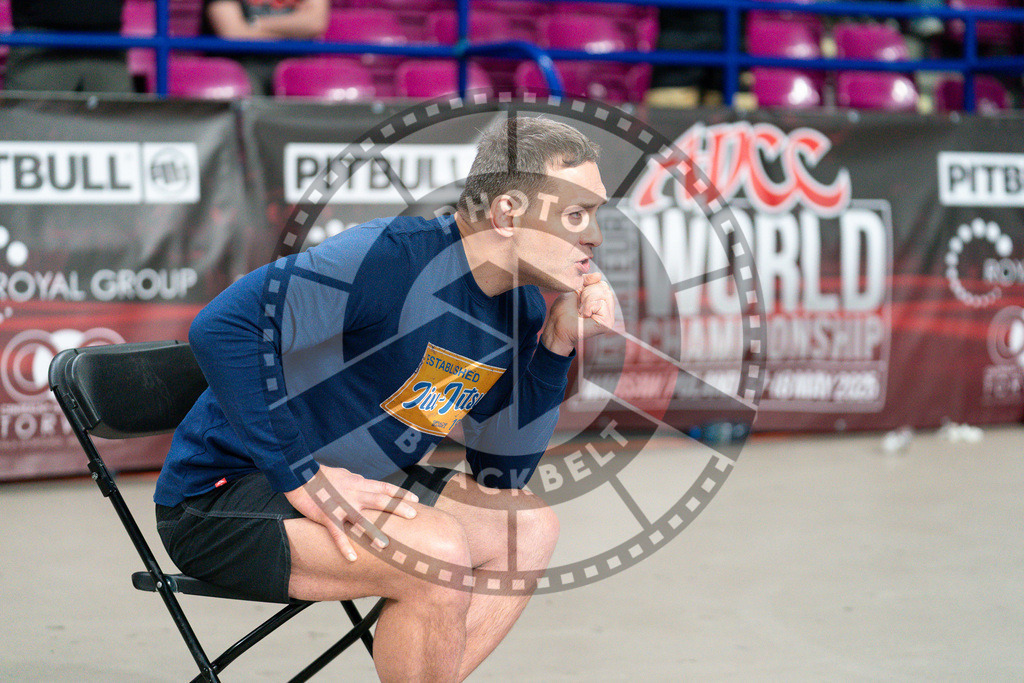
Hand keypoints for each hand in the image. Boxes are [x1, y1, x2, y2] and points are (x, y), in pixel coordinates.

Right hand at [284, 465, 418, 561]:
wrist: (299, 474)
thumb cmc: (320, 475)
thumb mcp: (344, 474)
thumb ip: (357, 481)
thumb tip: (366, 482)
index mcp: (358, 484)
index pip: (384, 488)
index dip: (400, 494)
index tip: (415, 500)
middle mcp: (354, 493)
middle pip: (380, 500)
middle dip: (397, 507)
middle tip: (413, 515)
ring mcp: (341, 505)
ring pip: (361, 519)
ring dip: (374, 531)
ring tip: (385, 545)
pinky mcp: (327, 515)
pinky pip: (337, 533)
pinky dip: (344, 546)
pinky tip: (351, 558)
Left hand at [540, 272, 616, 355]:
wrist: (557, 328)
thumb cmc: (562, 312)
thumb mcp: (573, 290)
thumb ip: (585, 281)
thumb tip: (598, 276)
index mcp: (601, 303)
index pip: (602, 284)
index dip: (587, 287)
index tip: (579, 299)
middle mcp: (608, 310)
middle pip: (604, 287)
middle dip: (588, 292)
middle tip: (579, 306)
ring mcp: (609, 317)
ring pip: (604, 294)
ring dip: (588, 299)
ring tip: (582, 311)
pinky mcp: (607, 323)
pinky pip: (602, 303)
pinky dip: (589, 306)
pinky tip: (584, 315)